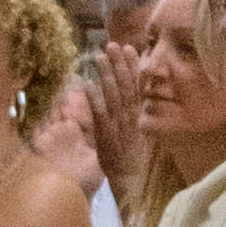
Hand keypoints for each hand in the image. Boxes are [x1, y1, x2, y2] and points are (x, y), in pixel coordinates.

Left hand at [81, 45, 156, 219]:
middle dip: (118, 64)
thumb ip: (132, 114)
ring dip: (106, 75)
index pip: (136, 86)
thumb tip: (131, 97)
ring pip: (113, 96)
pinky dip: (95, 99)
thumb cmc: (131, 158)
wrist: (131, 182)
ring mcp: (119, 126)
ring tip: (99, 57)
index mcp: (137, 116)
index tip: (129, 48)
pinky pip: (100, 115)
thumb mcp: (134, 132)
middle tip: (111, 44)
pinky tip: (88, 84)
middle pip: (125, 87)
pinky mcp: (106, 137)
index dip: (132, 67)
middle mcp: (130, 118)